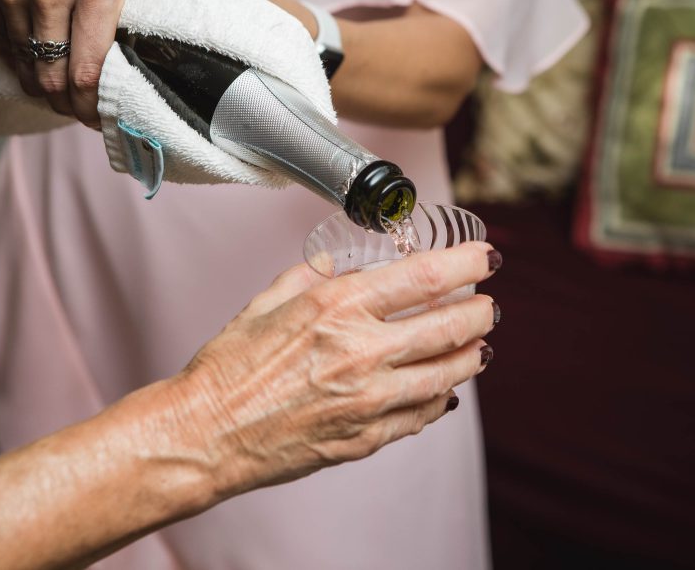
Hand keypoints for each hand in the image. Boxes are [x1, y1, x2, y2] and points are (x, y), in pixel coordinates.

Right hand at [0, 0, 220, 126]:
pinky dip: (16, 47)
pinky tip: (37, 46)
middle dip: (68, 102)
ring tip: (62, 83)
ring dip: (42, 79)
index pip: (89, 72)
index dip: (94, 107)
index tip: (104, 118)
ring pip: (22, 62)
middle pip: (52, 78)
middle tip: (84, 110)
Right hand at [179, 241, 499, 497]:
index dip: (467, 264)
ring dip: (473, 355)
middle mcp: (362, 351)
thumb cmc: (229, 368)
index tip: (485, 258)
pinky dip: (441, 396)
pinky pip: (422, 414)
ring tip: (480, 345)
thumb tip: (342, 261)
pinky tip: (445, 387)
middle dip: (482, 311)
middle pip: (451, 326)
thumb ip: (313, 275)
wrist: (206, 433)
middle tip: (488, 305)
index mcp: (338, 308)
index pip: (427, 277)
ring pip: (449, 374)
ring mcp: (370, 399)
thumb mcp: (268, 302)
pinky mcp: (368, 437)